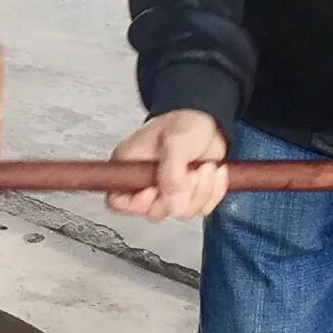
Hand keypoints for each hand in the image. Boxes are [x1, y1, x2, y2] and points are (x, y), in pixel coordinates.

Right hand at [108, 110, 229, 220]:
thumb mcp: (175, 142)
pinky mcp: (188, 194)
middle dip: (181, 192)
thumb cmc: (184, 122)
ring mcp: (168, 191)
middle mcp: (146, 182)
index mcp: (130, 166)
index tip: (156, 189)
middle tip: (191, 171)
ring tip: (204, 166)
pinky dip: (214, 191)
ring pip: (182, 211)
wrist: (208, 120)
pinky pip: (202, 208)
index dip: (137, 203)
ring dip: (202, 189)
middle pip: (156, 210)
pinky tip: (212, 171)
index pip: (118, 200)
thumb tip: (173, 204)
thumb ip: (172, 174)